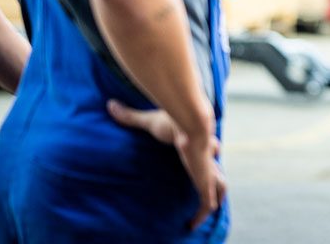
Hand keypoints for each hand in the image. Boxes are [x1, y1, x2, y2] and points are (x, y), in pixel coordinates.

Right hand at [107, 100, 225, 230]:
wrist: (189, 121)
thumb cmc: (173, 119)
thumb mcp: (149, 120)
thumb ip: (131, 116)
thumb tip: (110, 105)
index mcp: (198, 141)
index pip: (209, 148)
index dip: (208, 153)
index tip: (202, 160)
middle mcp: (206, 155)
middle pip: (216, 168)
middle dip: (213, 178)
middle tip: (205, 189)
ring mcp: (208, 169)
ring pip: (220, 185)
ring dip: (214, 197)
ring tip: (203, 212)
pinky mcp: (205, 181)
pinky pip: (207, 202)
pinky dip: (202, 214)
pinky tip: (192, 224)